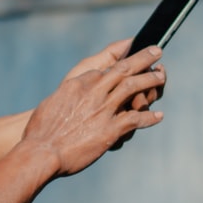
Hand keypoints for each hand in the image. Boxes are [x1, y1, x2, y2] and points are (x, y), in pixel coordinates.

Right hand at [22, 46, 164, 176]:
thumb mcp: (54, 100)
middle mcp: (94, 91)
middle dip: (144, 58)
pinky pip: (137, 119)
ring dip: (151, 81)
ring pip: (135, 88)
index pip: (107, 69)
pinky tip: (158, 117)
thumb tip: (76, 87)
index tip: (130, 62)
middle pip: (125, 69)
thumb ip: (70, 91)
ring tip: (161, 77)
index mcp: (80, 83)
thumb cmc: (41, 129)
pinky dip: (149, 117)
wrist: (41, 151)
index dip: (123, 63)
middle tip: (157, 51)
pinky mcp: (111, 129)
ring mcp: (104, 109)